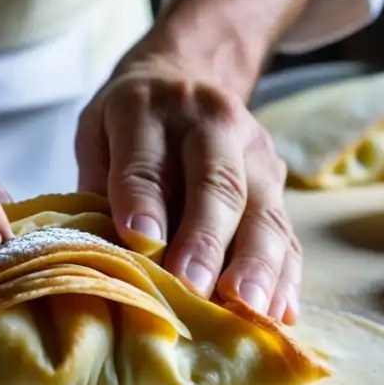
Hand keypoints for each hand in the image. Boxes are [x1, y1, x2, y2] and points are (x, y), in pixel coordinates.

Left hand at [75, 52, 300, 323]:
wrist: (185, 73)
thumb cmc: (127, 124)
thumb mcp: (97, 135)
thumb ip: (100, 188)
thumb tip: (106, 258)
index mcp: (147, 108)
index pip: (145, 161)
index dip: (144, 202)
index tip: (142, 244)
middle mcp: (209, 122)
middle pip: (215, 184)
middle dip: (206, 240)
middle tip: (193, 288)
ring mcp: (253, 150)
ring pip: (262, 210)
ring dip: (257, 264)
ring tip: (248, 308)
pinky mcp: (278, 179)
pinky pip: (286, 230)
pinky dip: (286, 274)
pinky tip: (280, 311)